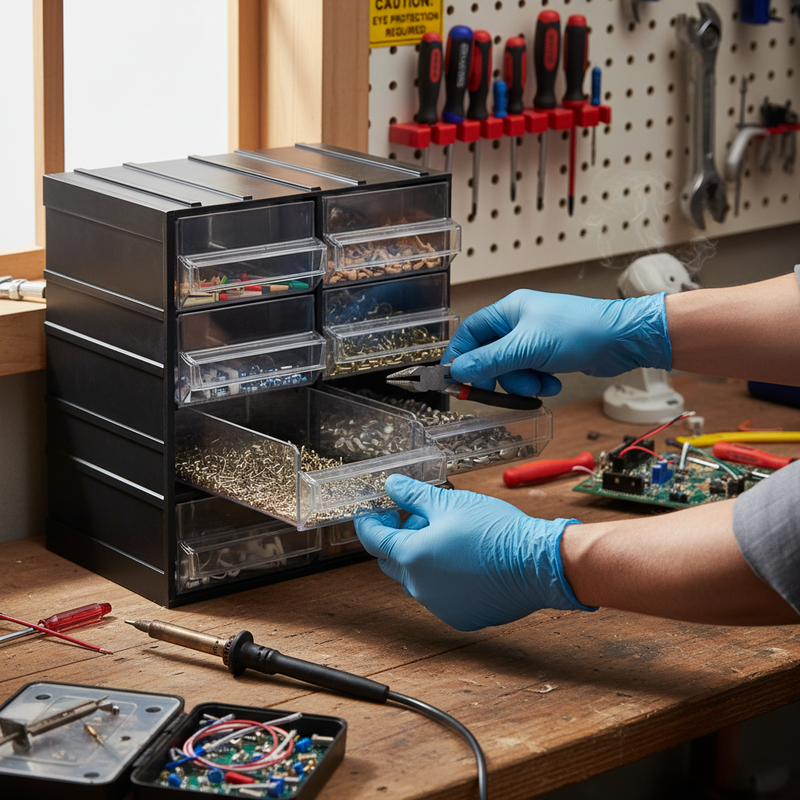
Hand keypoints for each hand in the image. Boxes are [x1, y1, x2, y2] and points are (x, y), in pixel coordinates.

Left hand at [354, 475, 593, 630]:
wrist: (536, 562)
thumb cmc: (495, 531)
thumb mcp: (450, 502)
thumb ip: (414, 495)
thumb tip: (392, 486)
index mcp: (411, 556)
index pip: (373, 539)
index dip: (371, 521)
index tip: (376, 511)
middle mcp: (420, 587)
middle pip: (392, 561)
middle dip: (399, 538)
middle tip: (419, 517)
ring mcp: (439, 606)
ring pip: (416, 580)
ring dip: (421, 558)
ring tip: (447, 536)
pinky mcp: (460, 617)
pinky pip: (440, 596)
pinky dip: (442, 579)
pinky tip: (464, 560)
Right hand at [442, 289, 670, 396]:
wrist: (621, 340)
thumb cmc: (580, 330)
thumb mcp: (526, 348)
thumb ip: (489, 360)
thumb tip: (458, 369)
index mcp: (509, 310)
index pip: (471, 332)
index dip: (460, 355)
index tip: (453, 378)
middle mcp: (519, 323)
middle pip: (489, 356)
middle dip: (498, 376)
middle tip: (497, 391)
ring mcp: (534, 339)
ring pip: (510, 370)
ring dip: (522, 382)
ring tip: (540, 383)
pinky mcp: (548, 355)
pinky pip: (529, 374)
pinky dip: (539, 383)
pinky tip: (552, 382)